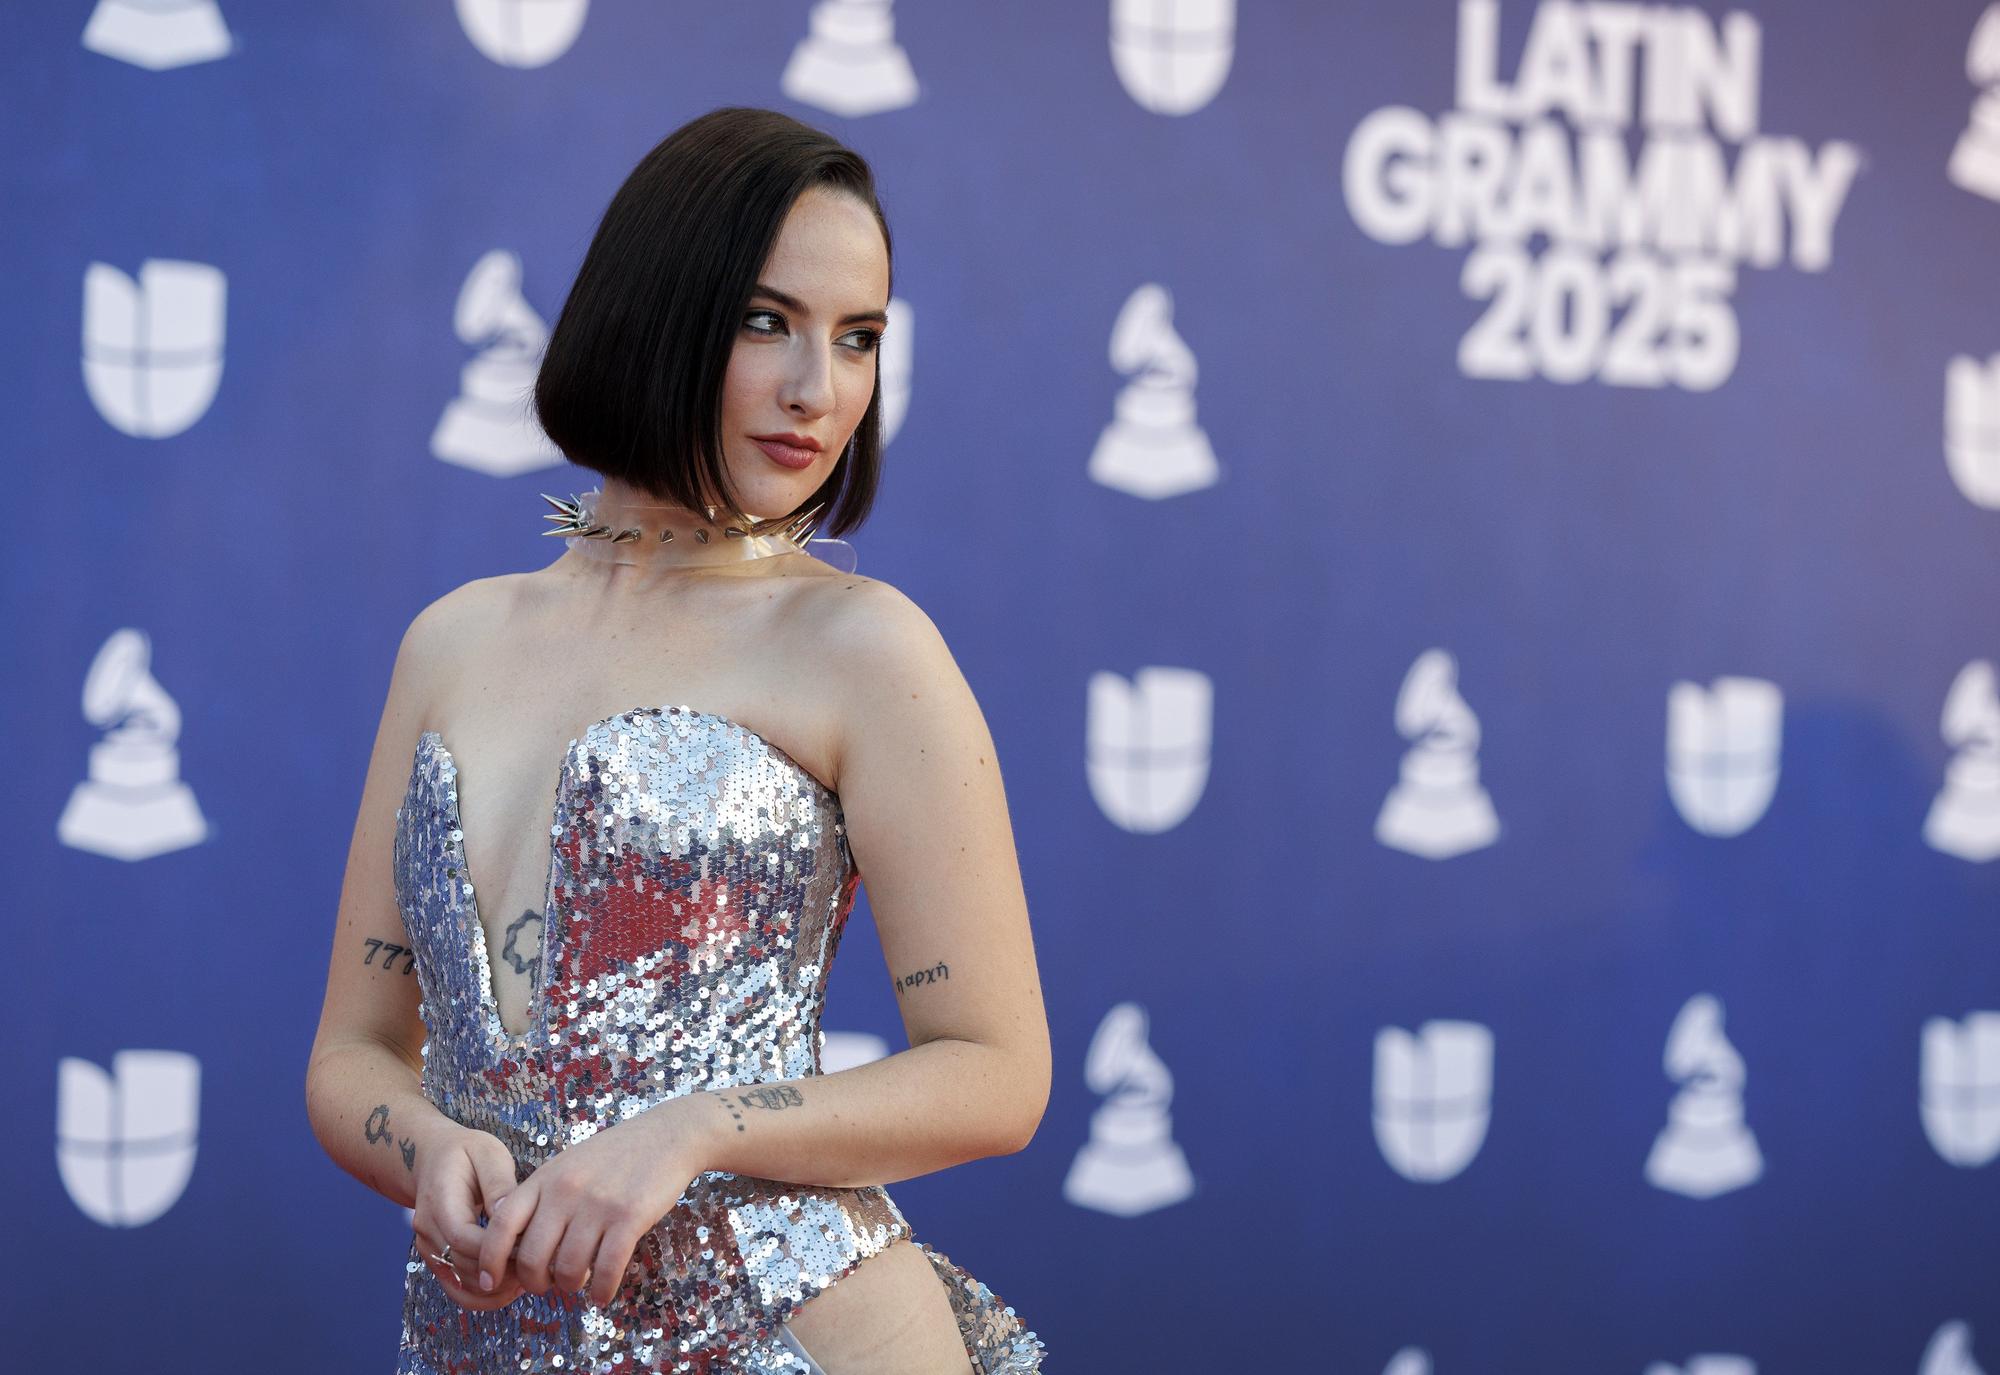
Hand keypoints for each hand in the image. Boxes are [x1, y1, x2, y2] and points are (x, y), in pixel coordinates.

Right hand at [409, 1119, 528, 1309]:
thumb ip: (498, 1183)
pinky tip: (512, 1289)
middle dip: (503, 1271)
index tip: (531, 1246)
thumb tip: (509, 1213)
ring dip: (496, 1288)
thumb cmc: (466, 1153)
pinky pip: (457, 1290)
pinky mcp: (437, 1260)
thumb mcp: (487, 1153)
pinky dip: (483, 1298)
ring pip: (460, 1284)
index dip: (496, 1250)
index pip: (462, 1237)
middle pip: (463, 1265)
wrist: (434, 1160)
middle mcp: (428, 1230)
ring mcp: (429, 1249)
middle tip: (541, 1266)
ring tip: (531, 1276)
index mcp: (438, 1200)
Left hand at [475, 1098, 707, 1309]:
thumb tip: (509, 1236)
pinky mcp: (629, 1217)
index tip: (489, 1281)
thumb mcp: (567, 1165)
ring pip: (569, 1269)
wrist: (666, 1136)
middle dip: (535, 1283)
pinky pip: (607, 1269)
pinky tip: (603, 1295)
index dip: (490, 1260)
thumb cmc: (614, 1155)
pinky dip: (602, 1291)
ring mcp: (597, 1204)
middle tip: (547, 1285)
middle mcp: (566, 1191)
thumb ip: (539, 1196)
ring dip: (571, 1286)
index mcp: (545, 1178)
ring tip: (579, 1284)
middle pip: (532, 1257)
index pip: (501, 1225)